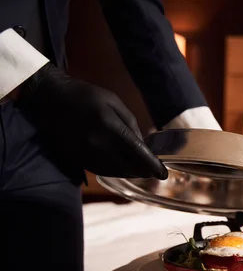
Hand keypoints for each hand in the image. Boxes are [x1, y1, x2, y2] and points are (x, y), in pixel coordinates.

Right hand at [16, 63, 167, 179]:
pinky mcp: (76, 158)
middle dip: (144, 171)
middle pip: (128, 167)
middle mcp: (97, 143)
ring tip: (140, 169)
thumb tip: (143, 146)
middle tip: (153, 170)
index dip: (153, 166)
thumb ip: (131, 125)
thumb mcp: (114, 102)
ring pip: (115, 172)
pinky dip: (115, 171)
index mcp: (110, 126)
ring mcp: (85, 153)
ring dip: (130, 173)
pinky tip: (122, 166)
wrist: (51, 98)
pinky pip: (101, 171)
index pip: (137, 153)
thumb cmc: (87, 96)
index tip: (163, 173)